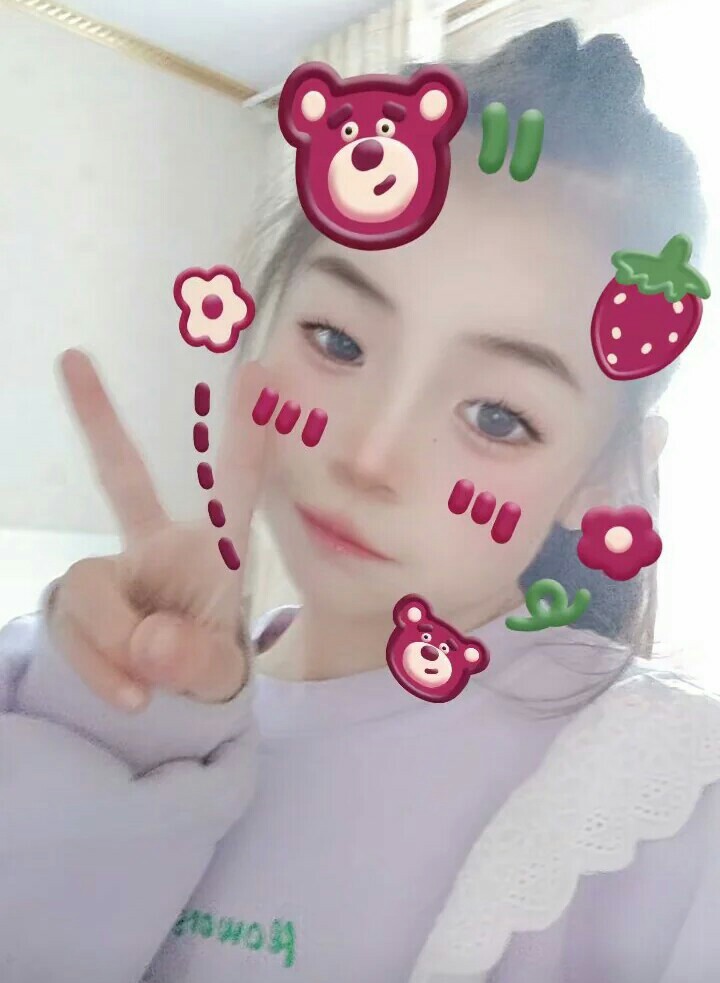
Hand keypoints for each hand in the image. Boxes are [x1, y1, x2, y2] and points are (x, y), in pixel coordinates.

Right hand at [47, 349, 269, 709]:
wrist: (169, 698)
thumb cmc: (207, 663)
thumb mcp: (218, 673)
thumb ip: (196, 660)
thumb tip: (148, 643)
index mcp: (215, 551)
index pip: (233, 489)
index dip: (246, 437)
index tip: (259, 374)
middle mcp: (158, 546)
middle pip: (123, 478)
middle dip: (99, 421)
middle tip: (74, 359)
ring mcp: (113, 569)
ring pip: (89, 587)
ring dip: (113, 645)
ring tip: (144, 689)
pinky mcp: (79, 600)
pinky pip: (71, 627)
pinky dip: (96, 669)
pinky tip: (126, 696)